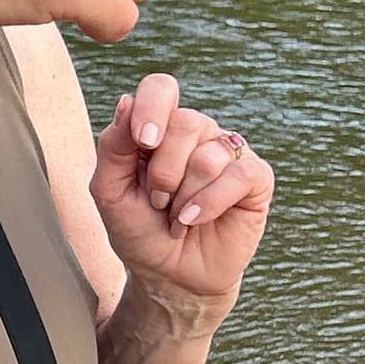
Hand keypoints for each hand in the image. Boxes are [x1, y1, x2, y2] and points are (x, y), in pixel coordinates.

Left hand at [90, 74, 273, 314]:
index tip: (142, 142)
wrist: (168, 275)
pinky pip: (239, 175)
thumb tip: (127, 101)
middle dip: (162, 172)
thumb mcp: (109, 191)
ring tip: (177, 217)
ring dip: (183, 196)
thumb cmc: (138, 230)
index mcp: (159, 126)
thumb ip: (113, 146)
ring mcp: (228, 153)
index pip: (161, 88)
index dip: (152, 108)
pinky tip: (194, 219)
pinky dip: (210, 202)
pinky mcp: (255, 179)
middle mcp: (196, 133)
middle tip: (157, 201)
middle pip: (184, 123)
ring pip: (208, 155)